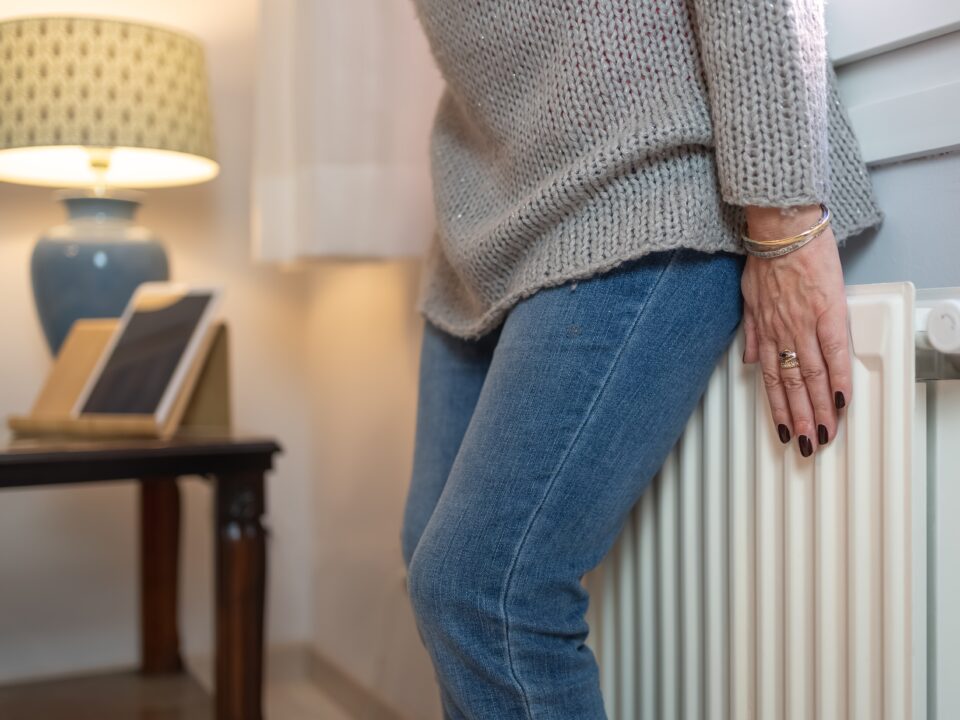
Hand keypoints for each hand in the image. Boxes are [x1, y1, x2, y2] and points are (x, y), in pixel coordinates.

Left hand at [740, 205, 850, 457]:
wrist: (781, 231)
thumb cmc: (766, 258)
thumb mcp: (747, 297)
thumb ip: (749, 331)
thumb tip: (746, 358)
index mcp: (765, 331)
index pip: (770, 379)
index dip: (777, 407)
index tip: (784, 429)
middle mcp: (782, 334)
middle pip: (791, 385)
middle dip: (799, 419)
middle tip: (806, 445)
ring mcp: (804, 326)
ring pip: (810, 376)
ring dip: (818, 409)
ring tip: (824, 434)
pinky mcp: (827, 313)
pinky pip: (834, 352)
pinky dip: (838, 378)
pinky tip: (842, 400)